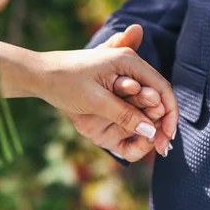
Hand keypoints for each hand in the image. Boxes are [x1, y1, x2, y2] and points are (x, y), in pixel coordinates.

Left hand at [32, 45, 177, 157]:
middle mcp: (129, 68)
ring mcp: (123, 78)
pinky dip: (138, 122)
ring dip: (151, 125)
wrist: (40, 75)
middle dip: (161, 123)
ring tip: (152, 147)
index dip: (169, 114)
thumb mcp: (95, 100)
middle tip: (161, 148)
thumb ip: (124, 114)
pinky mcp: (115, 90)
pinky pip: (134, 106)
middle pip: (157, 98)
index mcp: (128, 61)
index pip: (161, 88)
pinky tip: (138, 140)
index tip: (167, 136)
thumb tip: (151, 130)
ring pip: (146, 105)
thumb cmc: (64, 82)